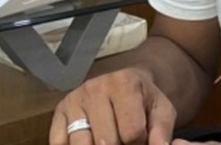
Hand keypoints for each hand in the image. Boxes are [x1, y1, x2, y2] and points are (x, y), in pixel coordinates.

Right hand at [49, 67, 175, 144]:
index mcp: (124, 83)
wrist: (126, 82)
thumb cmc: (144, 100)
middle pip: (105, 141)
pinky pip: (59, 142)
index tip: (141, 137)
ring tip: (108, 141)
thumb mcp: (161, 111)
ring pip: (81, 144)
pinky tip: (89, 142)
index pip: (132, 132)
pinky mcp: (59, 111)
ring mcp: (74, 100)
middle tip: (123, 141)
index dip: (140, 142)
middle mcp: (95, 88)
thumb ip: (161, 132)